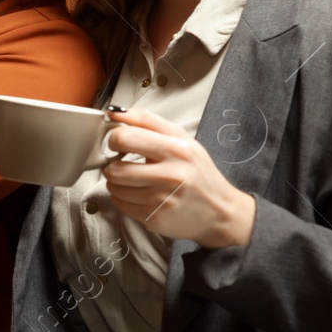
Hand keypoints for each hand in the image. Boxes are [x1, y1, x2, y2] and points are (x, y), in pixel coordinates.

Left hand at [102, 107, 255, 247]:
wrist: (219, 211)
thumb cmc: (197, 171)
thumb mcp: (181, 139)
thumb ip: (146, 120)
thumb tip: (113, 112)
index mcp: (177, 150)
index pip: (125, 139)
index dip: (114, 139)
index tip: (119, 142)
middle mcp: (170, 176)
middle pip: (114, 169)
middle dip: (112, 164)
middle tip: (121, 162)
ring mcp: (161, 200)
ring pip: (114, 187)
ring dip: (116, 182)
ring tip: (133, 179)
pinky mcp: (154, 218)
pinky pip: (120, 204)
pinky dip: (123, 197)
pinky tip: (138, 193)